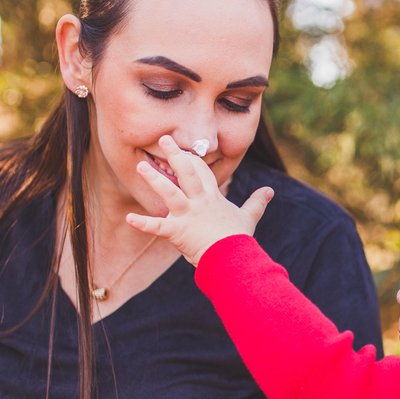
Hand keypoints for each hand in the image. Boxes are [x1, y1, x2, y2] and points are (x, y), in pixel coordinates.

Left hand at [125, 134, 273, 265]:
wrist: (234, 259)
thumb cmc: (239, 239)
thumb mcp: (249, 217)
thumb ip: (257, 202)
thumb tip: (270, 190)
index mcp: (213, 198)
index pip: (203, 172)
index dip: (193, 159)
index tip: (183, 147)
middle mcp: (199, 202)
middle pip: (187, 174)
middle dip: (175, 155)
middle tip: (164, 139)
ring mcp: (188, 216)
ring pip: (169, 193)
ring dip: (154, 180)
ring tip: (140, 166)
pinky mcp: (178, 232)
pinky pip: (157, 226)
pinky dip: (143, 223)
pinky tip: (129, 218)